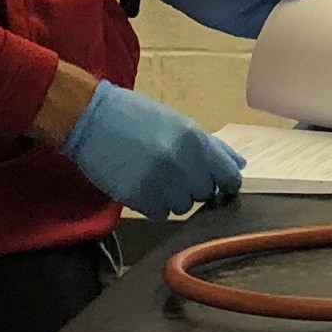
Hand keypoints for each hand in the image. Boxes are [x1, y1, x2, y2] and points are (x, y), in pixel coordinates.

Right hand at [63, 81, 243, 216]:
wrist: (91, 119)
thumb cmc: (136, 116)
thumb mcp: (179, 122)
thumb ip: (211, 146)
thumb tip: (239, 165)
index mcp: (195, 140)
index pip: (229, 177)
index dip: (227, 183)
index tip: (221, 185)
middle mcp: (181, 163)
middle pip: (204, 193)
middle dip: (194, 186)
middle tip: (176, 173)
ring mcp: (159, 183)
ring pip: (183, 207)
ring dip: (174, 197)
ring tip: (157, 178)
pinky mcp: (138, 198)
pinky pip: (160, 214)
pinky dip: (154, 205)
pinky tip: (143, 186)